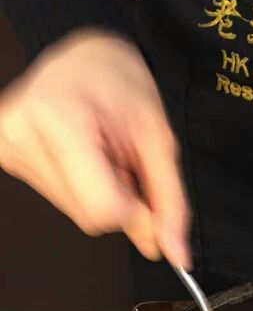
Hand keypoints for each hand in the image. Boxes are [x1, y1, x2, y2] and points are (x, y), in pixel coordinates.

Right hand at [0, 29, 190, 265]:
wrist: (84, 56)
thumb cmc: (120, 84)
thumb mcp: (158, 138)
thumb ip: (169, 200)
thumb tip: (176, 253)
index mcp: (58, 118)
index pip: (103, 209)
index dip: (133, 208)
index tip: (138, 179)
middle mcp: (20, 132)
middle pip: (89, 217)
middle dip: (118, 198)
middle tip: (119, 157)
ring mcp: (5, 145)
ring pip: (75, 214)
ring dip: (99, 193)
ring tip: (99, 151)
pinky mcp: (2, 154)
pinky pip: (59, 200)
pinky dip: (81, 187)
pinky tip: (80, 156)